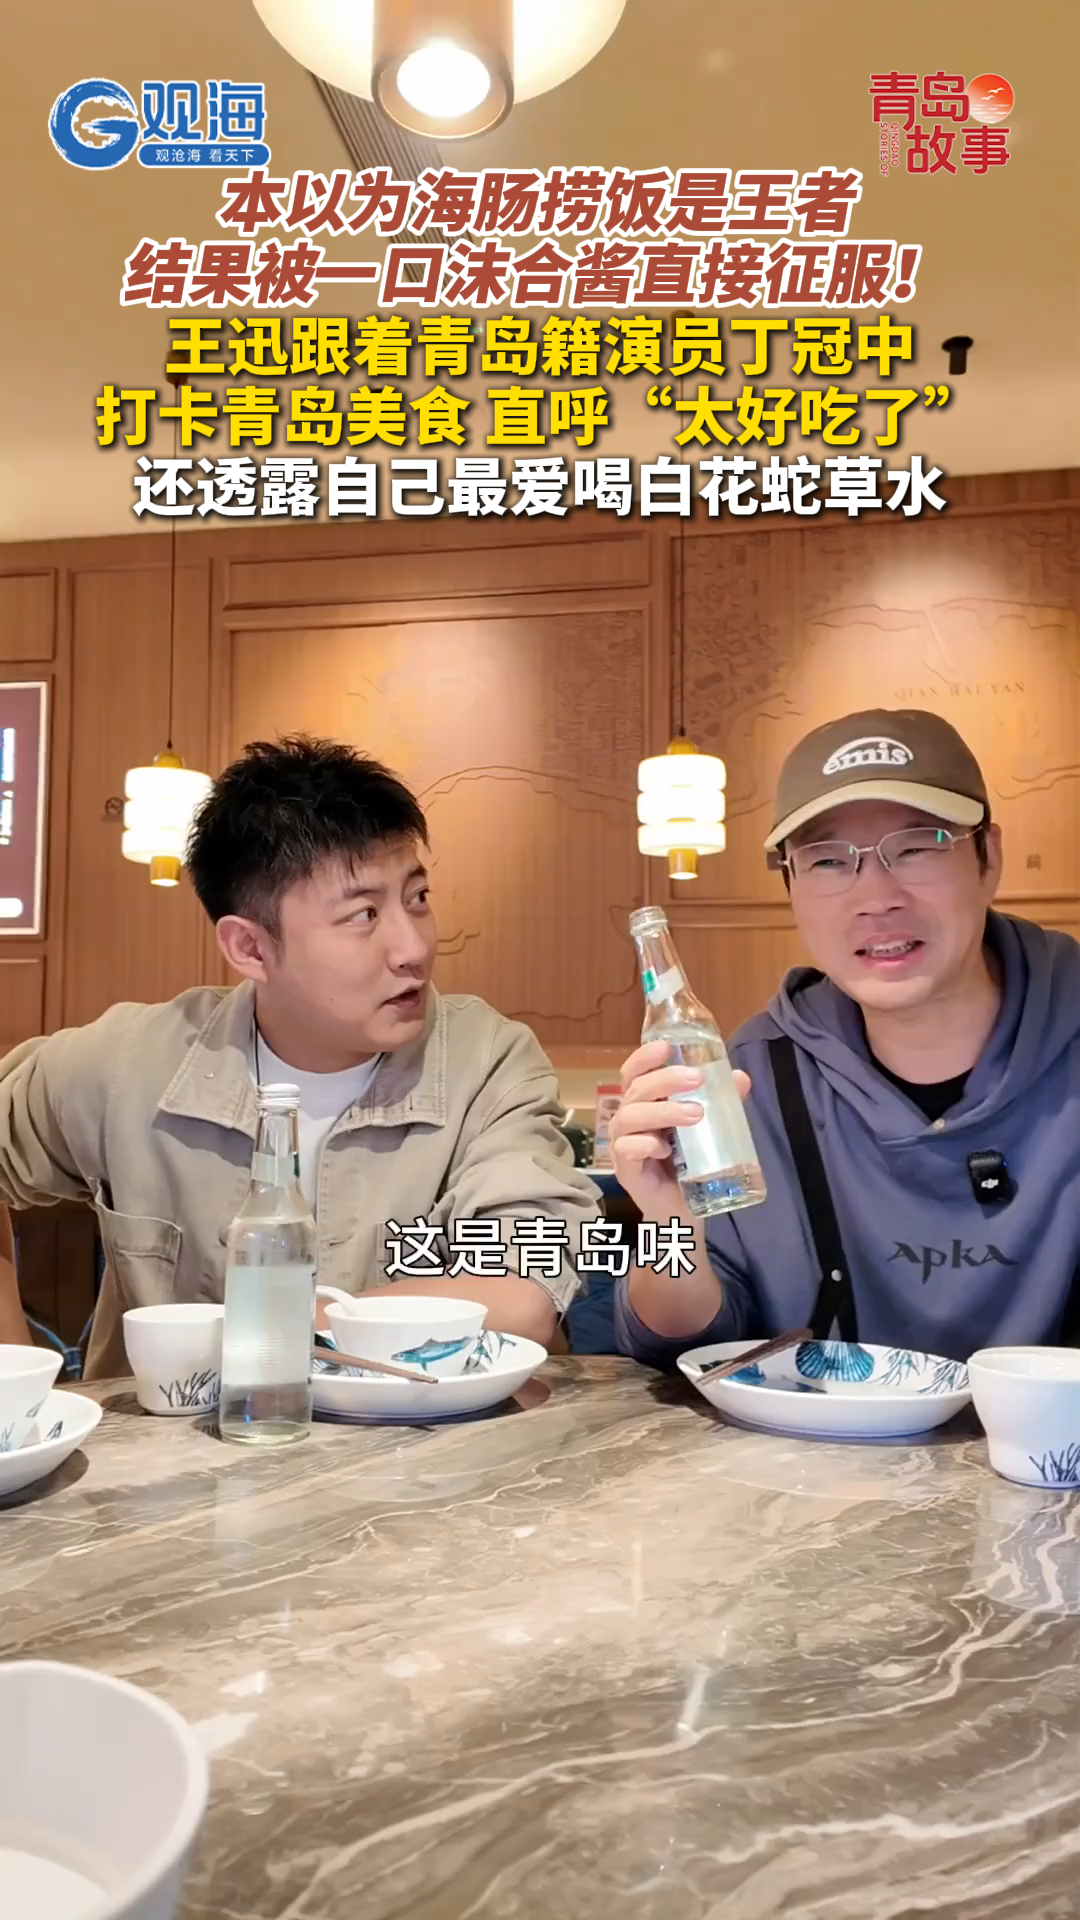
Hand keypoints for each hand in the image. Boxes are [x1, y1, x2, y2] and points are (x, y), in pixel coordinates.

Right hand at [610, 1040, 750, 1220]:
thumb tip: (741, 1078)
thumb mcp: (709, 1130)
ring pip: (630, 1116)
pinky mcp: (626, 1169)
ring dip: (663, 1111)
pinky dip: (645, 1144)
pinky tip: (665, 1149)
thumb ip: (722, 1104)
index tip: (666, 1047)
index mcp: (647, 1103)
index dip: (645, 1057)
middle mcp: (631, 1118)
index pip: (635, 1072)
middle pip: (636, 1089)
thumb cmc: (690, 1164)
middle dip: (666, 1080)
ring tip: (696, 1114)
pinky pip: (626, 1149)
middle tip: (697, 1079)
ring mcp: (624, 1144)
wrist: (683, 1211)